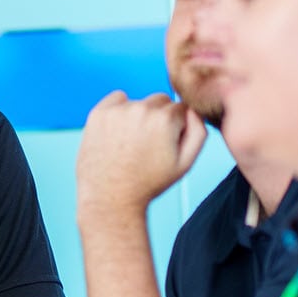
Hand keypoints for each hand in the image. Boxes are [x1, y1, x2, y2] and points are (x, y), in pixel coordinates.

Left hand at [75, 92, 206, 218]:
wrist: (111, 197)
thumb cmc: (149, 183)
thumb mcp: (185, 163)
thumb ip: (198, 131)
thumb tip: (194, 109)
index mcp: (165, 120)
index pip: (181, 108)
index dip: (176, 127)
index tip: (165, 145)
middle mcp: (141, 109)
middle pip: (161, 101)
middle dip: (159, 118)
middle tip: (148, 145)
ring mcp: (117, 110)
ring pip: (139, 101)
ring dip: (139, 115)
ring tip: (131, 144)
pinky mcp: (99, 113)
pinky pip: (117, 99)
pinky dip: (119, 110)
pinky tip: (118, 134)